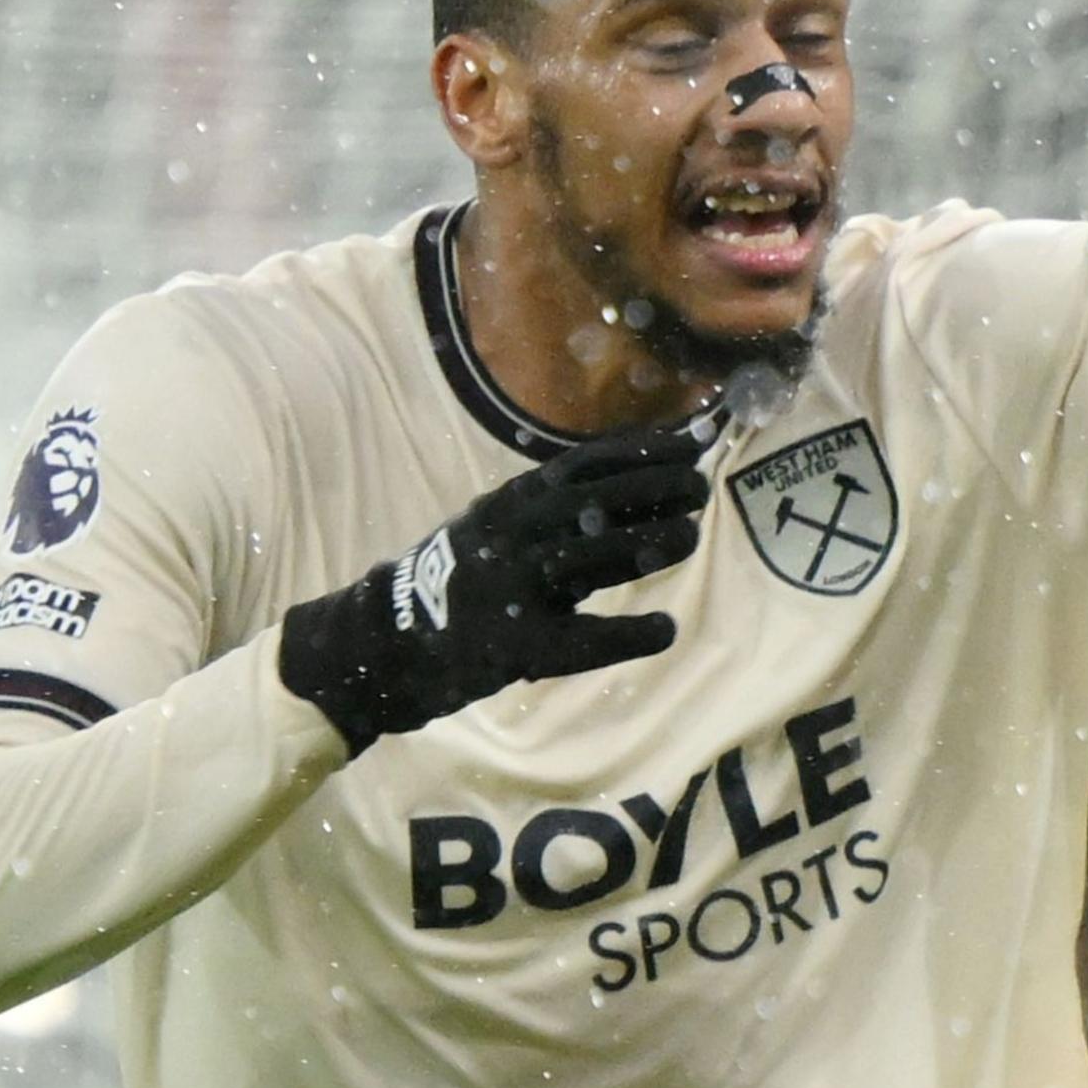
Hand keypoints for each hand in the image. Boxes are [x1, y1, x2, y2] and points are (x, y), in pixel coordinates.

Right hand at [277, 426, 711, 753]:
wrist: (386, 640)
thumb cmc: (465, 583)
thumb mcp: (506, 531)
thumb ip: (566, 514)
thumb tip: (646, 484)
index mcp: (511, 506)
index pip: (582, 465)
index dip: (638, 451)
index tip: (689, 442)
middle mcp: (507, 537)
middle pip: (585, 502)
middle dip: (646, 488)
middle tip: (701, 487)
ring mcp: (505, 589)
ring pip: (581, 559)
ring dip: (640, 544)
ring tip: (691, 537)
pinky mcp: (508, 645)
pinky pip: (574, 640)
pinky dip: (622, 635)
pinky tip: (664, 630)